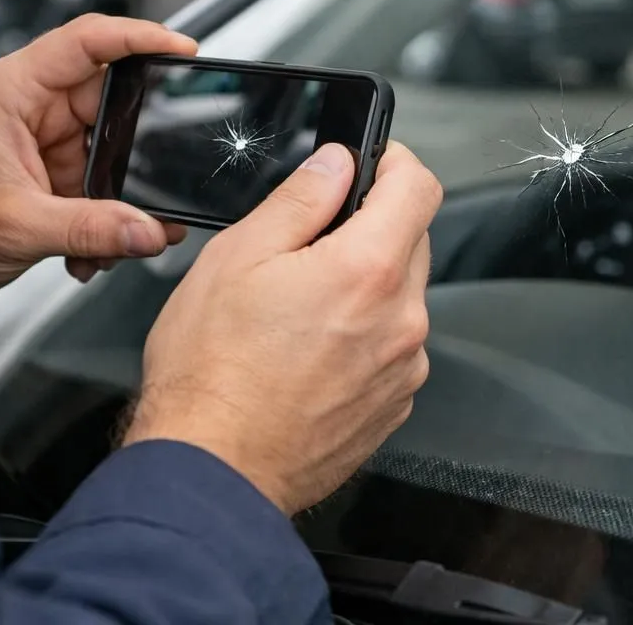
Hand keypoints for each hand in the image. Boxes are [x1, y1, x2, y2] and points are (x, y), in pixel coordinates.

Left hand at [0, 14, 196, 314]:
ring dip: (127, 188)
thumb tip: (149, 230)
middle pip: (116, 93)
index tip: (182, 48)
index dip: (139, 36)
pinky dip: (114, 210)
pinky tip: (102, 242)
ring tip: (125, 225)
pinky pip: (109, 175)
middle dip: (146, 136)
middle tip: (171, 162)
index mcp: (14, 90)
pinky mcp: (61, 165)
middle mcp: (35, 103)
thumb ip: (89, 229)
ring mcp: (51, 134)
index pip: (87, 41)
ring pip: (119, 140)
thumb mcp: (16, 227)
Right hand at [124, 140, 442, 514]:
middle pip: (412, 241)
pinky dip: (363, 336)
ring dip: (366, 287)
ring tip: (298, 310)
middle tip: (308, 244)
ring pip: (401, 297)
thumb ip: (300, 200)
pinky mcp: (393, 404)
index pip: (420, 188)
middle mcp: (402, 320)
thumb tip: (336, 164)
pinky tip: (308, 352)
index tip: (371, 162)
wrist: (213, 470)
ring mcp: (403, 368)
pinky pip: (391, 347)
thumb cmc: (211, 373)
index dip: (396, 162)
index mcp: (369, 270)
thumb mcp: (239, 257)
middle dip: (371, 227)